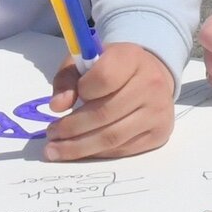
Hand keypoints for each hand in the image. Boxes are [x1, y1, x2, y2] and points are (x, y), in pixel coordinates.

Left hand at [43, 43, 175, 160]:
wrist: (151, 75)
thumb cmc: (113, 67)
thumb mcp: (86, 62)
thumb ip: (67, 79)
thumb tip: (57, 106)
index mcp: (132, 58)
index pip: (105, 77)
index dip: (82, 90)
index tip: (67, 100)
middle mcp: (151, 83)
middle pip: (105, 113)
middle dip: (71, 128)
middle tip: (51, 135)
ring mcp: (158, 110)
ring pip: (112, 137)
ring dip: (79, 147)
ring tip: (57, 149)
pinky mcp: (160, 132)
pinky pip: (123, 150)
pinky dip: (98, 153)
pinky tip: (82, 151)